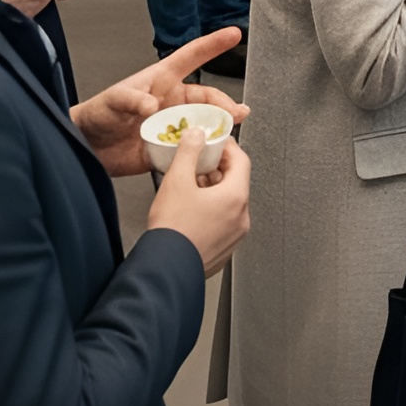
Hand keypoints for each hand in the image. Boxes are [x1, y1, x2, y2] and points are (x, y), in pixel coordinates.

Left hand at [71, 29, 250, 178]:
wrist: (88, 147)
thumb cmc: (100, 113)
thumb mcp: (114, 100)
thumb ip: (132, 99)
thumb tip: (152, 105)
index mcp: (163, 80)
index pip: (192, 57)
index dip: (213, 44)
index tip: (234, 34)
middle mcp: (173, 101)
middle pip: (208, 99)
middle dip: (225, 104)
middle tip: (236, 113)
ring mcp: (173, 125)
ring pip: (204, 125)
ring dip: (219, 129)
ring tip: (230, 134)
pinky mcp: (169, 149)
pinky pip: (190, 152)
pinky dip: (202, 154)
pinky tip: (211, 156)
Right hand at [146, 128, 250, 277]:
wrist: (163, 270)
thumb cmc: (172, 231)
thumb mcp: (177, 180)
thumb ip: (189, 151)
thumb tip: (196, 135)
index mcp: (236, 197)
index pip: (241, 160)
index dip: (226, 147)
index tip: (214, 143)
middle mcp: (241, 218)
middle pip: (235, 182)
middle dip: (216, 170)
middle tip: (198, 164)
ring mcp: (233, 237)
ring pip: (228, 204)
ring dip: (212, 191)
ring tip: (189, 188)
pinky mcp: (222, 250)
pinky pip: (222, 223)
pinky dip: (211, 212)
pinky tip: (190, 212)